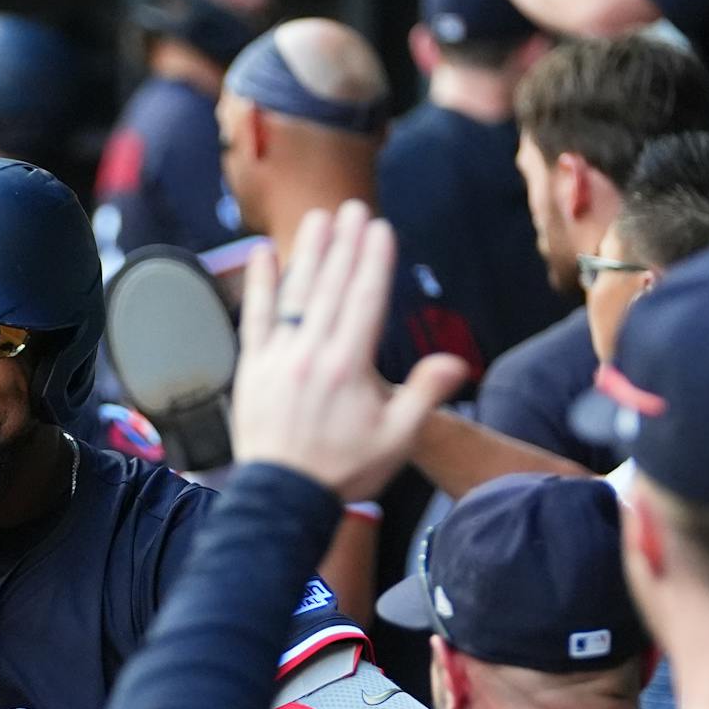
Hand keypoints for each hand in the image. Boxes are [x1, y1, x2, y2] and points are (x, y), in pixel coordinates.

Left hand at [231, 203, 470, 500]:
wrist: (282, 499)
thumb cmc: (343, 470)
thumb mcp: (396, 439)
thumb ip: (424, 395)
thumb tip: (457, 362)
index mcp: (349, 368)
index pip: (365, 302)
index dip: (374, 262)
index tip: (380, 229)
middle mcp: (312, 355)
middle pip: (332, 289)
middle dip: (345, 245)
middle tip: (354, 208)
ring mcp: (278, 359)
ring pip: (296, 296)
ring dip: (309, 254)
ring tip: (319, 219)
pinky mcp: (251, 369)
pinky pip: (255, 319)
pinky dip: (260, 286)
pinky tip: (263, 255)